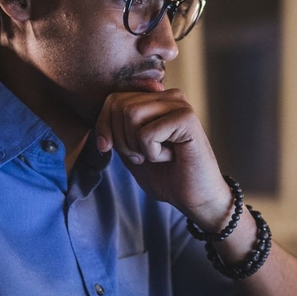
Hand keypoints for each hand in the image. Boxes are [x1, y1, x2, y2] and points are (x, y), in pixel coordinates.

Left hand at [94, 89, 230, 223]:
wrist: (195, 198)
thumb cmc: (166, 176)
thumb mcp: (130, 150)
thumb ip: (116, 130)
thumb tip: (100, 115)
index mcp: (156, 100)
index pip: (113, 99)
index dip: (103, 126)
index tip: (107, 148)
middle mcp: (169, 97)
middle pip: (119, 106)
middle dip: (121, 139)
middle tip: (142, 157)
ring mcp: (180, 105)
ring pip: (130, 114)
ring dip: (136, 146)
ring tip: (156, 156)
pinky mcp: (187, 119)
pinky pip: (147, 133)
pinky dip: (152, 153)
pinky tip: (171, 157)